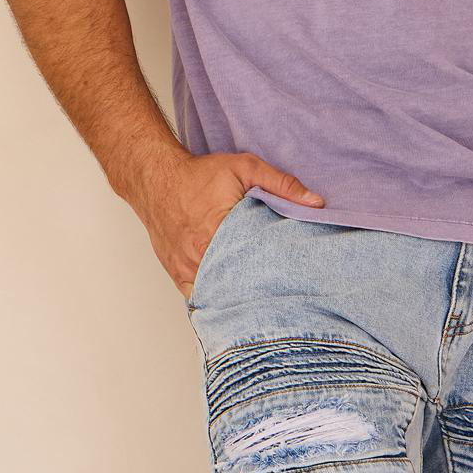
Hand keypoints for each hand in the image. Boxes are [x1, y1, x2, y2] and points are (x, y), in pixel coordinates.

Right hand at [139, 151, 324, 301]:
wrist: (155, 179)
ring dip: (237, 298)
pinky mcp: (177, 273)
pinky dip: (215, 300)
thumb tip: (316, 203)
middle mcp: (200, 256)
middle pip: (237, 286)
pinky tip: (232, 303)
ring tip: (260, 303)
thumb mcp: (245, 169)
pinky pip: (198, 298)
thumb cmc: (199, 175)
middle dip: (260, 292)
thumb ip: (282, 184)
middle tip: (282, 297)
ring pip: (217, 295)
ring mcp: (186, 268)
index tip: (292, 280)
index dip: (276, 275)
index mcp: (219, 232)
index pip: (256, 265)